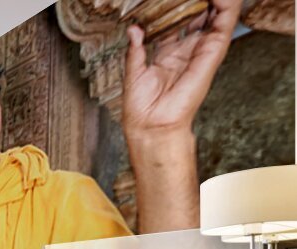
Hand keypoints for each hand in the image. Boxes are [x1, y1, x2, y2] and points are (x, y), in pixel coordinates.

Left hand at [123, 0, 241, 138]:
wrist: (152, 125)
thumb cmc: (142, 107)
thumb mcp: (133, 71)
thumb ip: (135, 48)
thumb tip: (134, 28)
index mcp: (168, 53)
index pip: (177, 22)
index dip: (176, 6)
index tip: (168, 0)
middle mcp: (187, 50)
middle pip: (198, 15)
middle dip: (195, 1)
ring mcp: (200, 50)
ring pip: (215, 14)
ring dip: (214, 0)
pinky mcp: (212, 52)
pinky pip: (224, 22)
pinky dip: (226, 5)